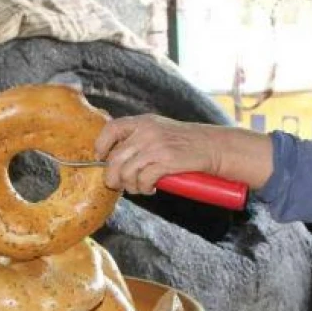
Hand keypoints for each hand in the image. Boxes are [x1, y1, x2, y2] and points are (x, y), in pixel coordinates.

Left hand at [94, 114, 218, 194]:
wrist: (211, 146)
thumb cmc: (183, 142)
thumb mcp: (158, 130)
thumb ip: (138, 137)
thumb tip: (113, 157)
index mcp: (143, 122)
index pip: (112, 128)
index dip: (101, 145)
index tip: (100, 158)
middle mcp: (147, 132)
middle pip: (115, 158)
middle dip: (112, 177)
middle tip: (117, 185)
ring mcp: (156, 146)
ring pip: (127, 172)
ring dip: (130, 186)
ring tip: (139, 188)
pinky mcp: (166, 161)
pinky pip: (143, 179)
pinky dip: (144, 188)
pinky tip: (150, 188)